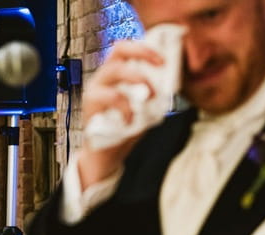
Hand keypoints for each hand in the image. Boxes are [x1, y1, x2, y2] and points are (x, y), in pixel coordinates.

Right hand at [78, 41, 163, 189]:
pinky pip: (111, 98)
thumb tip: (173, 84)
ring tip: (151, 97)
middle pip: (118, 49)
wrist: (106, 155)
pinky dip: (127, 108)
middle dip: (142, 53)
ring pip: (114, 71)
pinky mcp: (90, 104)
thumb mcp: (143, 109)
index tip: (163, 60)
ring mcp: (94, 89)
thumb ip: (152, 95)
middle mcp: (102, 77)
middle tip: (161, 65)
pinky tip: (132, 121)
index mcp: (114, 74)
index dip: (144, 48)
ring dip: (138, 80)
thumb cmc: (124, 130)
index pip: (126, 49)